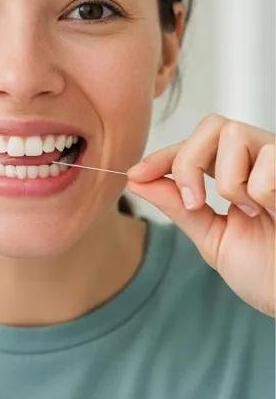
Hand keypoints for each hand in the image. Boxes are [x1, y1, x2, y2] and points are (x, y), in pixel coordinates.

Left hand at [125, 115, 274, 316]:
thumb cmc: (269, 272)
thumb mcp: (213, 237)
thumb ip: (178, 207)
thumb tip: (136, 180)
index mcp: (236, 173)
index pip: (193, 146)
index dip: (162, 156)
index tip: (136, 175)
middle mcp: (260, 159)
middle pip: (211, 126)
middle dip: (189, 163)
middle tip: (195, 204)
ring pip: (234, 135)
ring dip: (229, 182)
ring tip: (250, 211)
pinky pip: (269, 159)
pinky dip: (262, 192)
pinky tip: (274, 211)